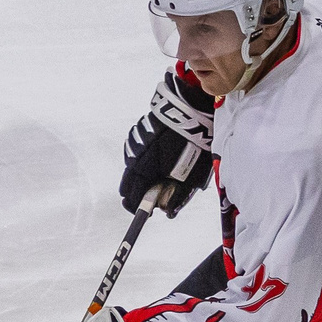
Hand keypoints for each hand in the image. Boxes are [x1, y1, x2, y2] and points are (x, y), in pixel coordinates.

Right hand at [119, 66, 216, 215]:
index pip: (132, 195)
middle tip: (147, 196)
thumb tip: (167, 211)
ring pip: (131, 166)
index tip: (142, 212)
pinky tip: (154, 159)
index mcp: (145, 170)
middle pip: (127, 182)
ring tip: (154, 176)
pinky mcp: (138, 132)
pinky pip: (135, 152)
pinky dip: (142, 159)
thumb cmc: (194, 145)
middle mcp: (134, 157)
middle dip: (136, 191)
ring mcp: (134, 143)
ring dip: (140, 174)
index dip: (136, 206)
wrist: (191, 109)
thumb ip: (177, 195)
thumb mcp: (190, 175)